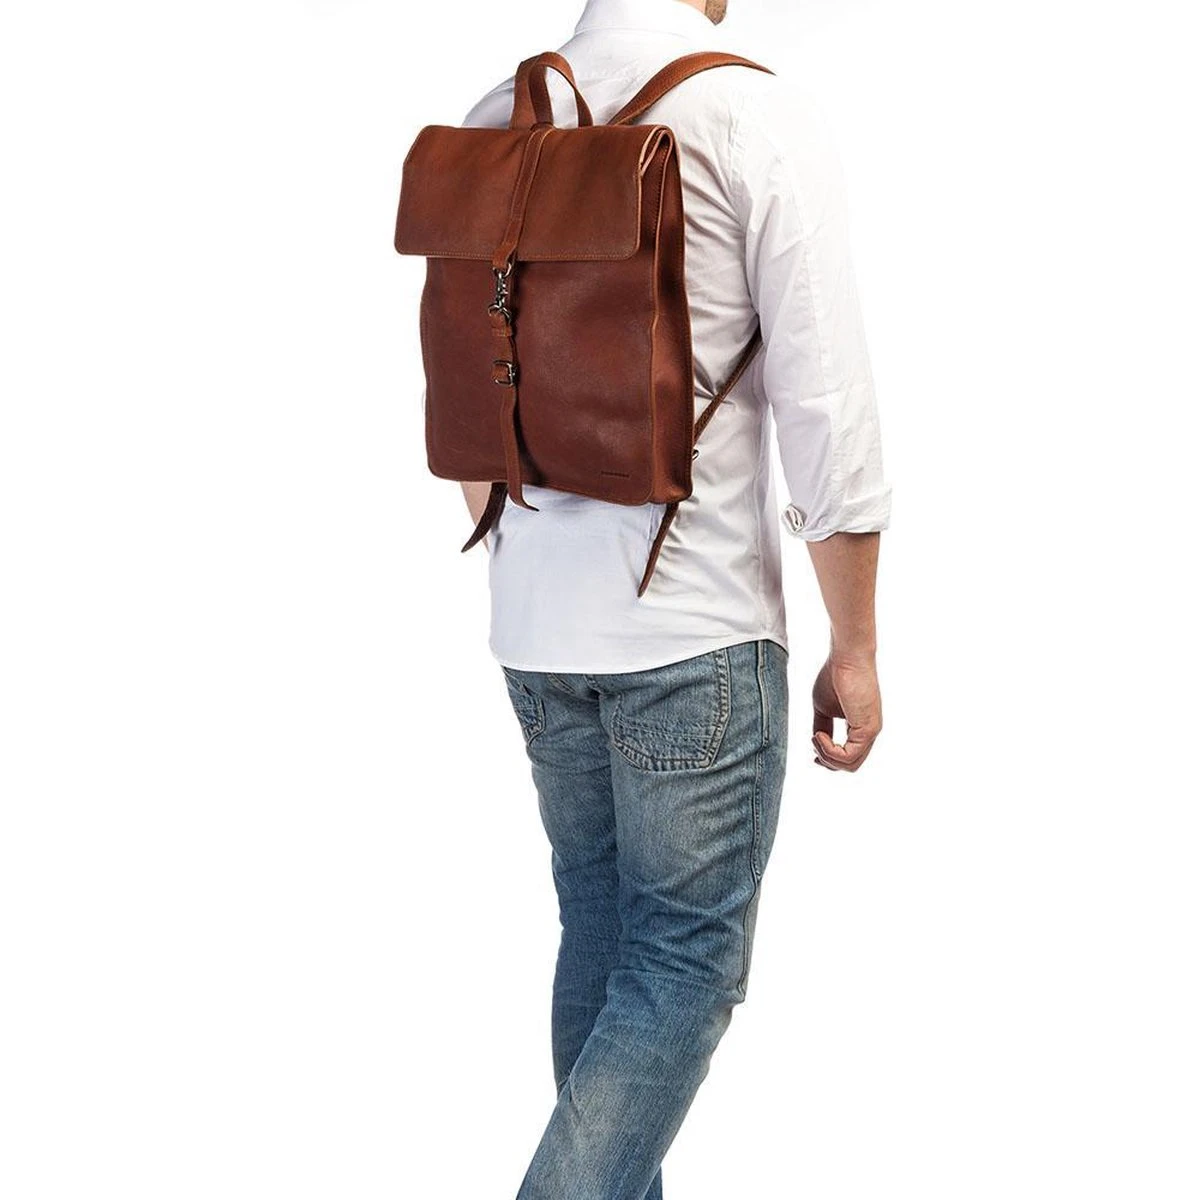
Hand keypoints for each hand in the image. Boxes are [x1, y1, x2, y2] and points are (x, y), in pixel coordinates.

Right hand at [811, 652, 881, 771]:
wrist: (846, 657)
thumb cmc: (834, 675)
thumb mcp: (823, 707)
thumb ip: (822, 726)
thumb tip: (817, 742)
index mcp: (860, 726)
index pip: (849, 756)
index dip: (829, 758)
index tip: (814, 751)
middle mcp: (869, 732)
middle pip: (850, 765)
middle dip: (828, 762)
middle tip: (813, 750)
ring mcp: (871, 731)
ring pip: (850, 765)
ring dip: (827, 756)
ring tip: (816, 738)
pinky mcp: (868, 729)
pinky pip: (847, 755)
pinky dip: (829, 750)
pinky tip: (820, 736)